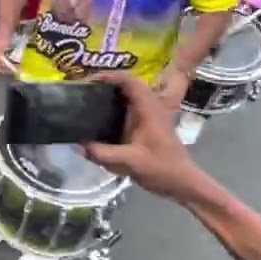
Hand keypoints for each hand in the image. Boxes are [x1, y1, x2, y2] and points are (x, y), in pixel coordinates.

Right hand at [82, 72, 203, 199]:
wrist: (184, 183)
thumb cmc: (162, 168)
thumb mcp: (130, 162)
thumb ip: (103, 153)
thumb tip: (76, 144)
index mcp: (148, 109)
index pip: (129, 81)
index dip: (109, 76)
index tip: (88, 82)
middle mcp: (150, 107)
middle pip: (127, 85)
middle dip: (106, 84)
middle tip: (83, 92)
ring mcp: (150, 116)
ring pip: (129, 97)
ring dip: (110, 95)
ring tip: (87, 102)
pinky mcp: (148, 126)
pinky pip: (129, 109)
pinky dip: (115, 108)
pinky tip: (100, 120)